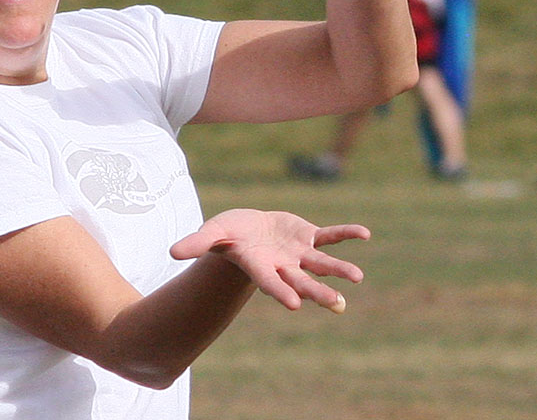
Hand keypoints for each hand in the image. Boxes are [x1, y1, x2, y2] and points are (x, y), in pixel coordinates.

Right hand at [170, 209, 369, 311]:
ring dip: (338, 269)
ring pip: (321, 264)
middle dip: (318, 292)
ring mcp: (298, 252)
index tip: (294, 305)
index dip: (281, 291)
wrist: (247, 229)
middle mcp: (283, 265)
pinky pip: (330, 236)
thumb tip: (171, 252)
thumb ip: (196, 244)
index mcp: (260, 267)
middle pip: (302, 281)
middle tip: (337, 305)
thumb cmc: (227, 235)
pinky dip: (346, 234)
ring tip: (357, 278)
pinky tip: (364, 234)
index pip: (270, 282)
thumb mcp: (212, 233)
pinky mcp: (309, 237)